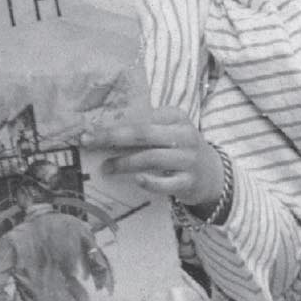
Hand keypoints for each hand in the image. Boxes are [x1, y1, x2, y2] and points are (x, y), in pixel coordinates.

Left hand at [81, 107, 221, 207]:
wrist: (212, 174)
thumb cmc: (180, 149)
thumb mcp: (169, 131)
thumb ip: (146, 128)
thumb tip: (104, 131)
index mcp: (176, 117)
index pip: (141, 118)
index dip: (114, 124)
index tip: (90, 129)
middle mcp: (184, 135)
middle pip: (143, 133)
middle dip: (112, 137)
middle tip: (88, 142)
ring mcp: (188, 159)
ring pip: (151, 158)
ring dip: (124, 162)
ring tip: (106, 167)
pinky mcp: (189, 181)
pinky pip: (166, 183)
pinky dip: (149, 182)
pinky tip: (136, 180)